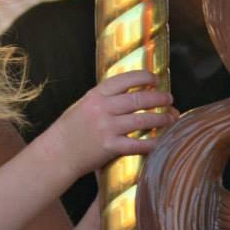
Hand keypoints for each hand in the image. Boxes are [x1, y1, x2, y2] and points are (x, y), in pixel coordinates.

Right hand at [48, 70, 176, 174]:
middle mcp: (102, 109)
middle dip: (158, 98)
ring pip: (142, 120)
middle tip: (169, 99)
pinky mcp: (110, 147)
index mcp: (96, 95)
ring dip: (161, 118)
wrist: (56, 153)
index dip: (144, 77)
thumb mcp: (84, 105)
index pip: (125, 79)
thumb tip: (131, 91)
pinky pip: (137, 144)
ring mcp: (106, 128)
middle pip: (138, 99)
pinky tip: (163, 140)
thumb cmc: (71, 129)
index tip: (156, 79)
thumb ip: (105, 98)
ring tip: (172, 117)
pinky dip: (153, 142)